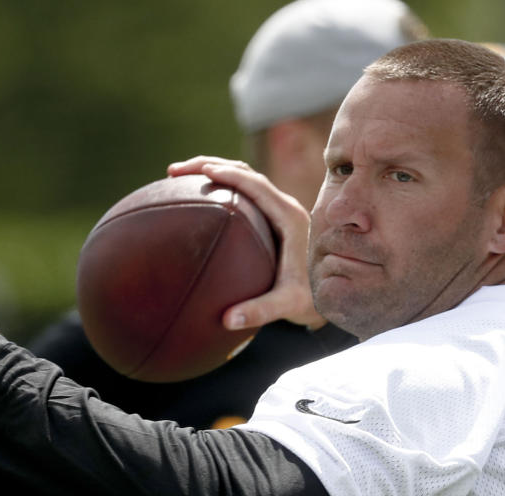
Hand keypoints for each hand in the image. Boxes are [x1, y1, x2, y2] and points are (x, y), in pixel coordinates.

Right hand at [167, 156, 324, 330]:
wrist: (330, 295)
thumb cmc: (311, 299)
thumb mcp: (288, 305)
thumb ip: (261, 311)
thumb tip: (228, 320)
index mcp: (290, 218)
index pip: (257, 185)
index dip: (229, 174)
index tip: (203, 172)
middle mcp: (285, 207)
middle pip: (245, 173)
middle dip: (209, 165)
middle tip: (175, 171)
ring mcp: (278, 210)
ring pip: (243, 179)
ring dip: (213, 171)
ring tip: (178, 177)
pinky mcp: (271, 217)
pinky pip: (244, 194)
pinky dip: (219, 188)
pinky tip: (196, 199)